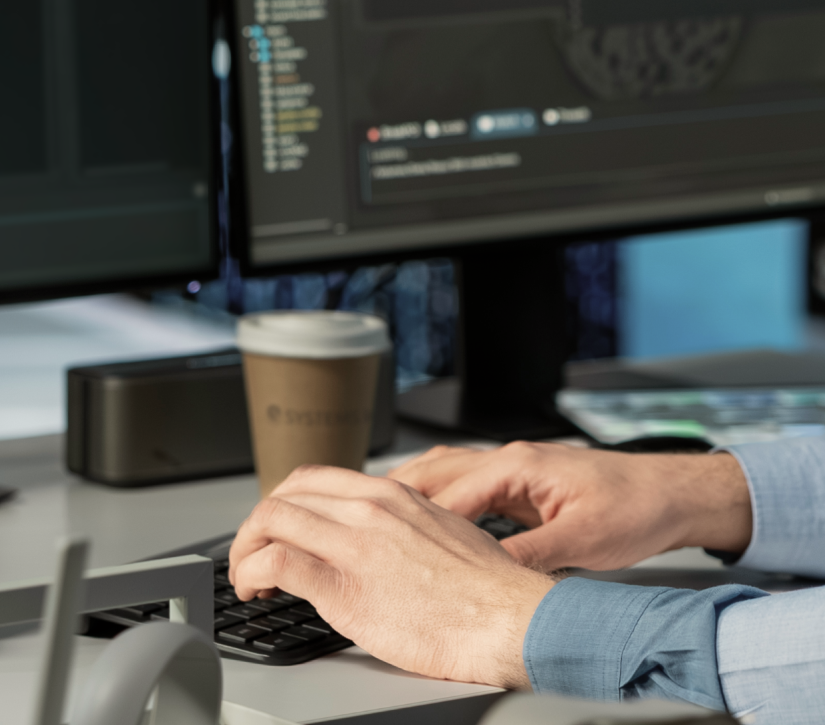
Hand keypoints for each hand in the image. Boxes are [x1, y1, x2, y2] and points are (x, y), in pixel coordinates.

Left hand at [228, 466, 554, 688]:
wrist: (510, 621)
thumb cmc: (487, 590)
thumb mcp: (442, 530)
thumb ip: (401, 525)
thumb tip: (379, 538)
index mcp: (391, 495)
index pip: (313, 479)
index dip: (283, 502)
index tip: (277, 527)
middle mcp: (368, 509)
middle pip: (283, 496)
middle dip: (256, 526)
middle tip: (253, 554)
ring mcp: (354, 544)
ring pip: (270, 521)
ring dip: (245, 549)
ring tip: (247, 577)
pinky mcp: (343, 587)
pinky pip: (276, 562)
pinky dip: (251, 573)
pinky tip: (255, 590)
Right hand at [388, 442, 752, 572]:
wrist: (669, 492)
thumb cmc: (635, 507)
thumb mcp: (584, 541)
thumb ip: (531, 554)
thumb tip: (489, 573)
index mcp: (520, 466)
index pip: (453, 492)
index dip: (420, 520)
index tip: (393, 540)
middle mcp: (509, 459)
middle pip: (436, 471)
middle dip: (398, 495)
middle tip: (363, 518)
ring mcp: (512, 467)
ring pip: (445, 472)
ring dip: (412, 491)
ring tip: (379, 514)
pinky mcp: (519, 481)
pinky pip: (464, 484)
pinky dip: (437, 497)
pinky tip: (423, 516)